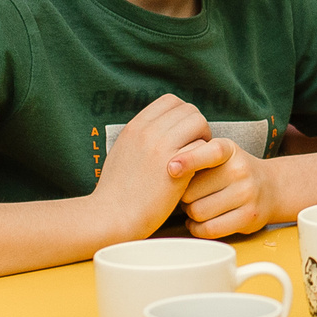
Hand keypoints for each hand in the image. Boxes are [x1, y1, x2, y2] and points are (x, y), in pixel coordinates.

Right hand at [93, 93, 211, 235]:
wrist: (111, 216)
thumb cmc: (118, 191)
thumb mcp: (123, 152)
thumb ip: (142, 137)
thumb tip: (163, 127)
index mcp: (134, 126)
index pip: (170, 101)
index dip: (182, 115)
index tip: (182, 134)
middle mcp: (148, 131)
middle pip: (188, 109)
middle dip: (197, 126)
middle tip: (195, 147)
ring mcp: (161, 147)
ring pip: (198, 123)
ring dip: (204, 138)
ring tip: (198, 158)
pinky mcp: (176, 165)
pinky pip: (203, 146)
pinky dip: (205, 157)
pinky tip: (197, 171)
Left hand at [176, 140, 274, 237]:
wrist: (271, 187)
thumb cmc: (232, 171)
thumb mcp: (219, 155)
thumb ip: (195, 157)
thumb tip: (167, 172)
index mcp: (229, 150)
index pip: (211, 152)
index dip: (190, 159)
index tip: (171, 168)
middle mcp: (241, 170)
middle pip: (191, 192)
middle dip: (183, 197)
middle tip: (190, 195)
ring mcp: (247, 194)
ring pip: (198, 212)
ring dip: (190, 214)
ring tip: (196, 207)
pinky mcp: (249, 217)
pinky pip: (210, 229)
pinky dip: (197, 229)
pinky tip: (198, 222)